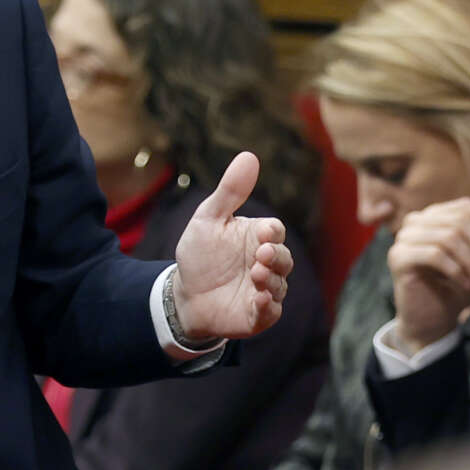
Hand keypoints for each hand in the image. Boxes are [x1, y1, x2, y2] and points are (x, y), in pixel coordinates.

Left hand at [172, 153, 293, 342]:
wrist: (185, 294)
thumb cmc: (200, 254)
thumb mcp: (209, 219)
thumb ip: (230, 191)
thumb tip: (249, 155)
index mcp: (259, 237)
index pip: (275, 231)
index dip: (272, 232)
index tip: (263, 232)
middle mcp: (267, 263)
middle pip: (284, 258)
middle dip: (276, 256)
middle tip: (260, 255)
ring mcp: (266, 289)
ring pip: (280, 284)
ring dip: (271, 280)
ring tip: (256, 275)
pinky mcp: (259, 315)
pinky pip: (272, 312)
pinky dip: (269, 306)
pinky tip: (260, 298)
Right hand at [384, 197, 469, 354]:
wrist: (432, 320)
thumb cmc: (456, 288)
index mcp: (435, 215)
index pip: (466, 207)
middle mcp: (416, 221)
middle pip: (459, 221)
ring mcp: (404, 237)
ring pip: (448, 237)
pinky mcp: (398, 257)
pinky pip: (434, 255)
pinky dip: (456, 270)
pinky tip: (466, 284)